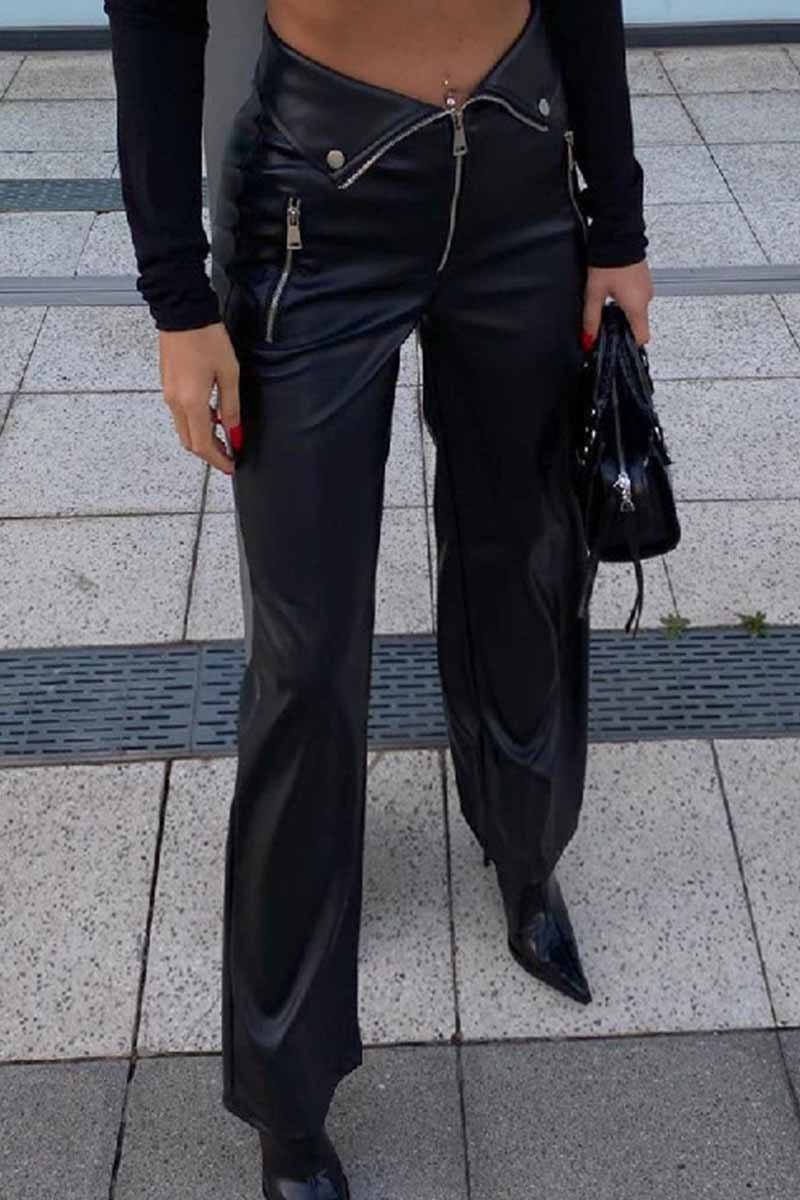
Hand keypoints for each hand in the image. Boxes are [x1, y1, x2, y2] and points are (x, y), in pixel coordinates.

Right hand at [159, 322, 241, 475]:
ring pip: (184, 429)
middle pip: (189, 442)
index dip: (218, 460)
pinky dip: (195, 422)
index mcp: (191, 403)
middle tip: (229, 453)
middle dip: (209, 452)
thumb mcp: (229, 374)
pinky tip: (211, 413)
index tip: (231, 465)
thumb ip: (231, 408)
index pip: (202, 445)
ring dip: (202, 437)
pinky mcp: (167, 385)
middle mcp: (175, 403)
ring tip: (224, 433)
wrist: (182, 312)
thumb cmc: (207, 339)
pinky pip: (180, 414)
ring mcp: (168, 394)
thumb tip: (235, 433)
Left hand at [582, 259, 653, 348]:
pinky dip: (626, 300)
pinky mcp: (644, 277)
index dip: (628, 345)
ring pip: (637, 310)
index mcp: (637, 306)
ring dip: (623, 312)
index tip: (615, 344)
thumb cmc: (608, 261)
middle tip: (603, 324)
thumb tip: (588, 339)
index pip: (642, 338)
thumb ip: (591, 319)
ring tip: (606, 304)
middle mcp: (646, 298)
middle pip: (637, 324)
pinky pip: (637, 296)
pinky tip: (613, 292)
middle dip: (621, 328)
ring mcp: (647, 286)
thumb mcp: (594, 293)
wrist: (618, 234)